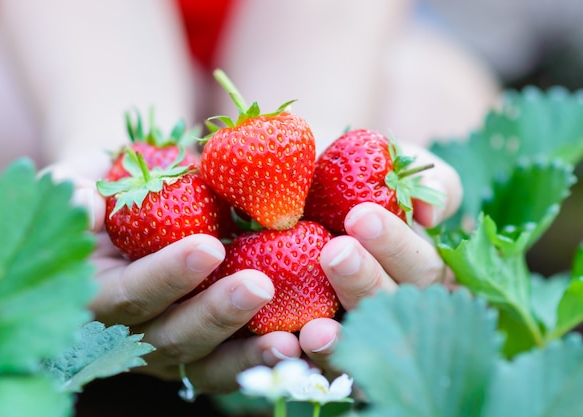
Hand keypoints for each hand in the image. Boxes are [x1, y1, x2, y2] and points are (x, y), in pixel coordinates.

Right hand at [45, 156, 302, 394]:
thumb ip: (74, 190)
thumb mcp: (79, 180)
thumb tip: (84, 205)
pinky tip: (296, 350)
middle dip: (214, 315)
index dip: (165, 276)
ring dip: (246, 353)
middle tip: (260, 286)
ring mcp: (162, 350)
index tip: (209, 247)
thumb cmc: (107, 192)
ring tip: (290, 337)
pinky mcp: (197, 355)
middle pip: (167, 338)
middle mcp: (125, 334)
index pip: (126, 293)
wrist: (130, 211)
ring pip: (202, 363)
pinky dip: (260, 363)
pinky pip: (227, 368)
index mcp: (91, 294)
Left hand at [298, 145, 461, 371]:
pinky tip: (291, 348)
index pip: (422, 267)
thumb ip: (427, 181)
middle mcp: (395, 306)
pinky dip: (307, 363)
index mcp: (418, 268)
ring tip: (315, 328)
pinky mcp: (323, 353)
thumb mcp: (385, 164)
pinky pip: (321, 371)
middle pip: (393, 308)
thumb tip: (432, 215)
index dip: (396, 246)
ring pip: (359, 348)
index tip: (360, 216)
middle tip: (335, 252)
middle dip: (365, 281)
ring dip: (341, 339)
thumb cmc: (341, 174)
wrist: (291, 186)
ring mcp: (361, 335)